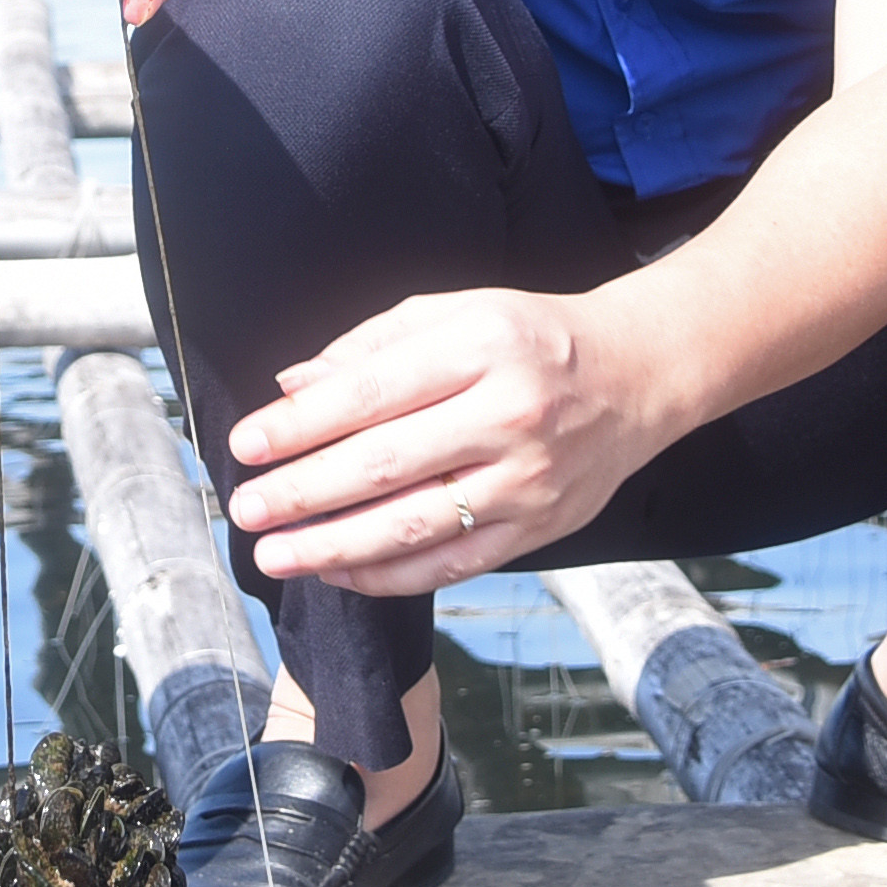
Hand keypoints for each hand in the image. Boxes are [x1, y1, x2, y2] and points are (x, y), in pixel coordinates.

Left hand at [223, 287, 685, 591]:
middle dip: (304, 492)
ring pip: (416, 525)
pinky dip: (392, 575)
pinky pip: (454, 564)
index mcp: (480, 347)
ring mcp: (529, 479)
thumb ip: (372, 344)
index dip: (300, 424)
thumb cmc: (532, 338)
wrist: (640, 375)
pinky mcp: (541, 528)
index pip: (371, 393)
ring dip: (336, 546)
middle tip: (246, 508)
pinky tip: (342, 572)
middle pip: (385, 464)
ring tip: (277, 554)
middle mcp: (508, 414)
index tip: (247, 444)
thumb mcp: (457, 312)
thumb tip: (293, 384)